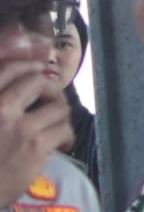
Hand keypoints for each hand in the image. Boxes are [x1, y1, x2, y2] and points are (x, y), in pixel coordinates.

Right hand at [0, 52, 65, 191]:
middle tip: (52, 100)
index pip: (8, 69)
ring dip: (61, 115)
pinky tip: (61, 144)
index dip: (28, 65)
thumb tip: (15, 92)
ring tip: (57, 124)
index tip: (39, 69)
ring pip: (57, 106)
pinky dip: (67, 136)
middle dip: (50, 89)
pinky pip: (64, 130)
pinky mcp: (35, 146)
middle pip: (38, 81)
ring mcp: (18, 127)